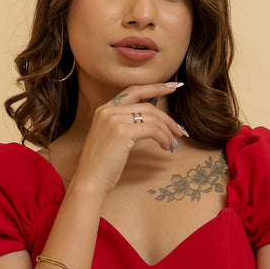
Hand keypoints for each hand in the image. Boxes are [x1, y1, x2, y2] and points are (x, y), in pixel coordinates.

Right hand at [73, 83, 187, 196]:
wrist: (89, 181)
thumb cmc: (102, 165)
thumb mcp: (112, 138)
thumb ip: (126, 124)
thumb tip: (154, 120)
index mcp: (104, 109)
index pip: (134, 91)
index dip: (155, 87)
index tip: (173, 87)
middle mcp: (107, 110)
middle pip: (148, 106)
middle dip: (167, 118)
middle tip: (180, 130)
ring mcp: (114, 120)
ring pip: (153, 118)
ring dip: (168, 131)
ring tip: (173, 144)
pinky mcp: (122, 132)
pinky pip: (153, 130)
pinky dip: (164, 138)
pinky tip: (165, 147)